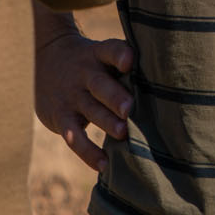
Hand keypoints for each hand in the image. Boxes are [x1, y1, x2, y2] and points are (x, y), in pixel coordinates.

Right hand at [34, 26, 136, 172]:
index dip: (118, 55)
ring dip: (106, 122)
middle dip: (114, 97)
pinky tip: (104, 164)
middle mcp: (84, 74)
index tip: (129, 61)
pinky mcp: (61, 117)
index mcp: (98, 55)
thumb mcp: (102, 55)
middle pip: (99, 84)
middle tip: (130, 109)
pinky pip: (74, 137)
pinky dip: (88, 152)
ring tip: (122, 134)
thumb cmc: (91, 62)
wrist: (46, 60)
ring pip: (89, 109)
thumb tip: (169, 82)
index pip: (109, 50)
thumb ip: (125, 64)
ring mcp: (72, 96)